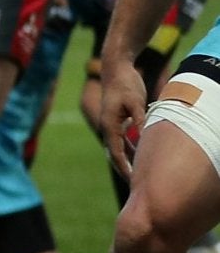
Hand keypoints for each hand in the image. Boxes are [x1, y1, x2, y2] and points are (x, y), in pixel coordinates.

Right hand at [99, 56, 149, 183]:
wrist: (116, 68)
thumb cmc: (126, 83)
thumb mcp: (136, 101)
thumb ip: (140, 120)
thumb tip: (144, 138)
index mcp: (109, 125)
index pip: (116, 152)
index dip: (124, 167)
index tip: (132, 180)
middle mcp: (108, 126)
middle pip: (115, 153)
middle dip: (124, 168)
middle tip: (135, 184)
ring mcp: (111, 123)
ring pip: (118, 147)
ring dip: (127, 159)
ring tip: (138, 173)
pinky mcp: (117, 119)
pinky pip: (122, 138)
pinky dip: (130, 147)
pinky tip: (139, 153)